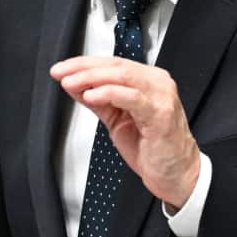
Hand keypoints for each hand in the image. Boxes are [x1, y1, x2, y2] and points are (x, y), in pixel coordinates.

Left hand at [50, 55, 199, 207]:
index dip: (83, 64)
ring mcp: (161, 96)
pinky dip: (108, 93)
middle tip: (61, 73)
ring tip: (70, 83)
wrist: (175, 174)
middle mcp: (156, 83)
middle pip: (115, 65)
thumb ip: (98, 99)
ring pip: (122, 76)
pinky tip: (91, 95)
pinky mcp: (160, 113)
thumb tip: (73, 84)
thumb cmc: (151, 147)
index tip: (61, 69)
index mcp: (147, 80)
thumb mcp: (117, 118)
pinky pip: (131, 97)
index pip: (112, 63)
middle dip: (83, 68)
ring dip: (91, 78)